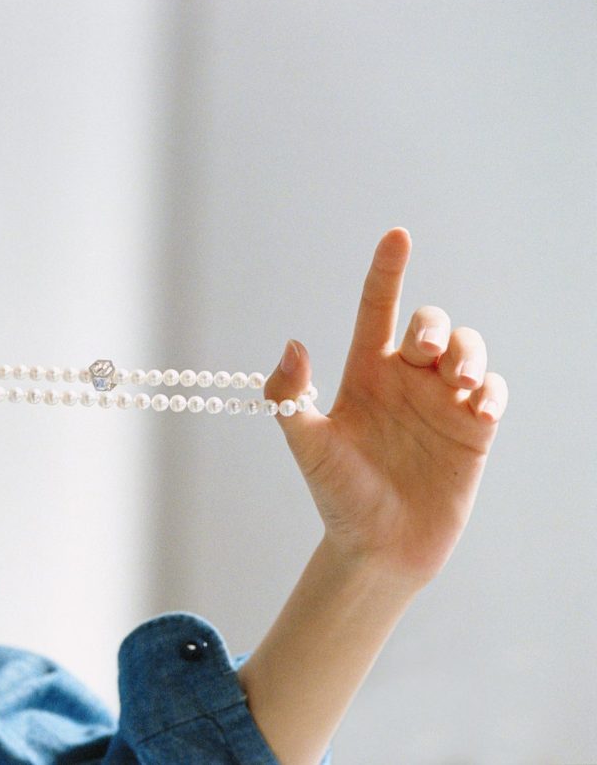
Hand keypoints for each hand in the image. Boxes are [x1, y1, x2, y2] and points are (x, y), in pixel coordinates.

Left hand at [264, 227, 507, 587]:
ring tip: (459, 383)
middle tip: (427, 353)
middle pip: (431, 325)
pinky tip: (479, 407)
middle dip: (435, 326)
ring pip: (468, 349)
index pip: (377, 309)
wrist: (379, 546)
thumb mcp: (307, 445)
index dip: (387, 271)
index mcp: (364, 373)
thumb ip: (290, 397)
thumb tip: (291, 345)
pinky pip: (493, 390)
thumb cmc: (338, 494)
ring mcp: (441, 403)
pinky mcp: (472, 429)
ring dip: (469, 353)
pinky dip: (491, 389)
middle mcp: (405, 380)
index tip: (397, 236)